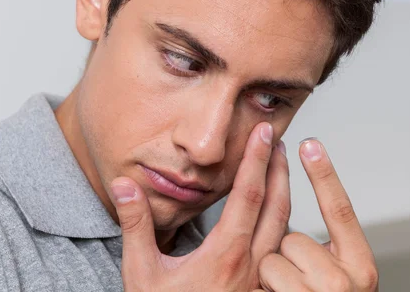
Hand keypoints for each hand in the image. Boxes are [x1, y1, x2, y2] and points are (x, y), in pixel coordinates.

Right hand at [111, 122, 290, 291]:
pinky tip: (278, 211)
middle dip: (279, 168)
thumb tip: (124, 185)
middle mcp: (250, 265)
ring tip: (280, 165)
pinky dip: (284, 221)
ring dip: (285, 191)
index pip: (248, 196)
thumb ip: (135, 225)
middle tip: (274, 138)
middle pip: (276, 207)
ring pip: (284, 227)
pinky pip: (281, 248)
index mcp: (224, 255)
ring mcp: (260, 279)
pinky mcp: (261, 288)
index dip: (256, 160)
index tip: (262, 133)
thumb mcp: (141, 272)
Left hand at [254, 139, 378, 291]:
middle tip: (297, 282)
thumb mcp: (338, 281)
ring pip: (274, 257)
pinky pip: (265, 274)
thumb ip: (326, 256)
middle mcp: (343, 282)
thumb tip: (296, 233)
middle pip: (295, 238)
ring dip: (273, 276)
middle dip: (287, 256)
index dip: (323, 175)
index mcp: (360, 267)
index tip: (311, 144)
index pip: (340, 210)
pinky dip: (266, 289)